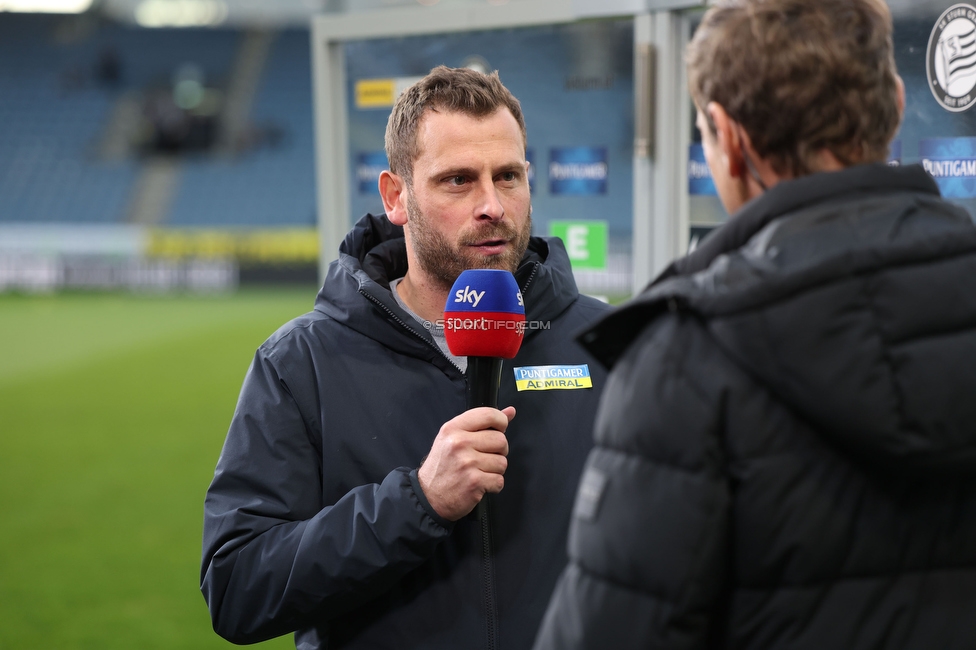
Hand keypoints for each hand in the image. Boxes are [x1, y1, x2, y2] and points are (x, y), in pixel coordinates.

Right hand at [417, 406, 515, 520]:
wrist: (429, 496)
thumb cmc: (443, 466)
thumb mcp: (454, 438)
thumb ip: (482, 423)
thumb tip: (510, 411)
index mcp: (453, 428)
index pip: (489, 414)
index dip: (501, 421)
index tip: (500, 429)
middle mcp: (459, 443)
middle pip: (501, 440)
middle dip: (499, 451)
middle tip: (485, 457)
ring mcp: (467, 463)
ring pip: (502, 462)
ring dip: (495, 470)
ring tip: (479, 472)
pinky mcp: (474, 482)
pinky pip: (499, 480)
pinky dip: (493, 485)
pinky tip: (480, 484)